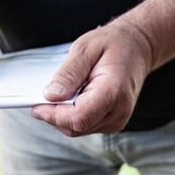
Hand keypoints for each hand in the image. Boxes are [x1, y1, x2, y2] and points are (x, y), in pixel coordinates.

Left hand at [30, 23, 152, 136]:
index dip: (53, 115)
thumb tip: (50, 96)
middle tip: (42, 97)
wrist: (138, 49)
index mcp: (113, 91)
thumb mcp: (86, 48)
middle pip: (76, 127)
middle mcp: (118, 111)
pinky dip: (72, 116)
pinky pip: (84, 127)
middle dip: (54, 115)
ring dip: (62, 116)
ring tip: (64, 92)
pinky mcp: (112, 124)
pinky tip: (74, 99)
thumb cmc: (114, 45)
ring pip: (78, 130)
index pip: (78, 117)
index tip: (36, 106)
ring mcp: (117, 121)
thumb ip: (68, 73)